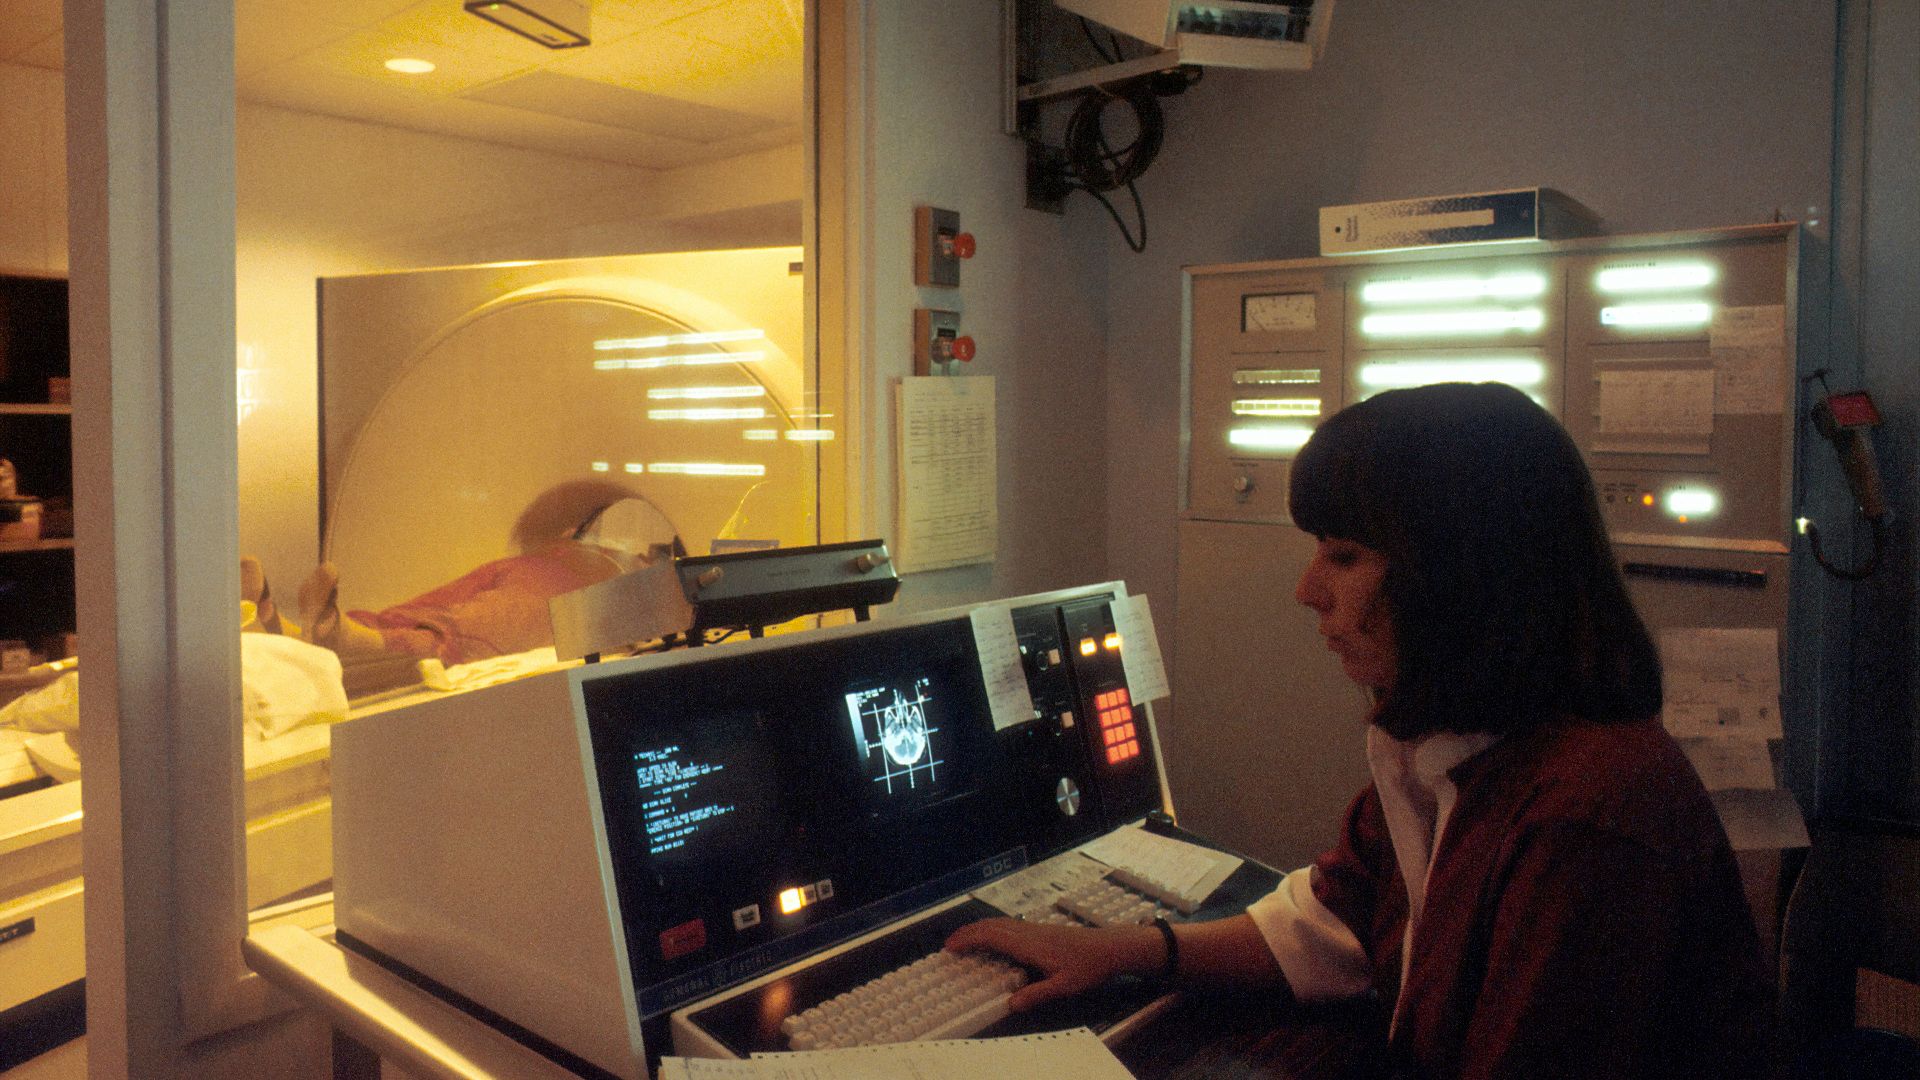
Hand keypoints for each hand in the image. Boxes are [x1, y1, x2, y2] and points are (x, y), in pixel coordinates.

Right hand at [944, 918, 1148, 1012]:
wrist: (1111, 947)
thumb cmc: (1089, 966)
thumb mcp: (1064, 986)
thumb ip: (1036, 994)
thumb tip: (1010, 1005)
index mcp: (1029, 944)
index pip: (991, 936)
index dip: (968, 939)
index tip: (950, 946)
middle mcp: (1029, 932)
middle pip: (991, 925)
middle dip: (968, 932)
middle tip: (950, 944)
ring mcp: (1035, 929)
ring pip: (1001, 923)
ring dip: (980, 929)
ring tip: (966, 940)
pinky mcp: (1042, 931)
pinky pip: (1010, 926)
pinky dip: (994, 930)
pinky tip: (996, 941)